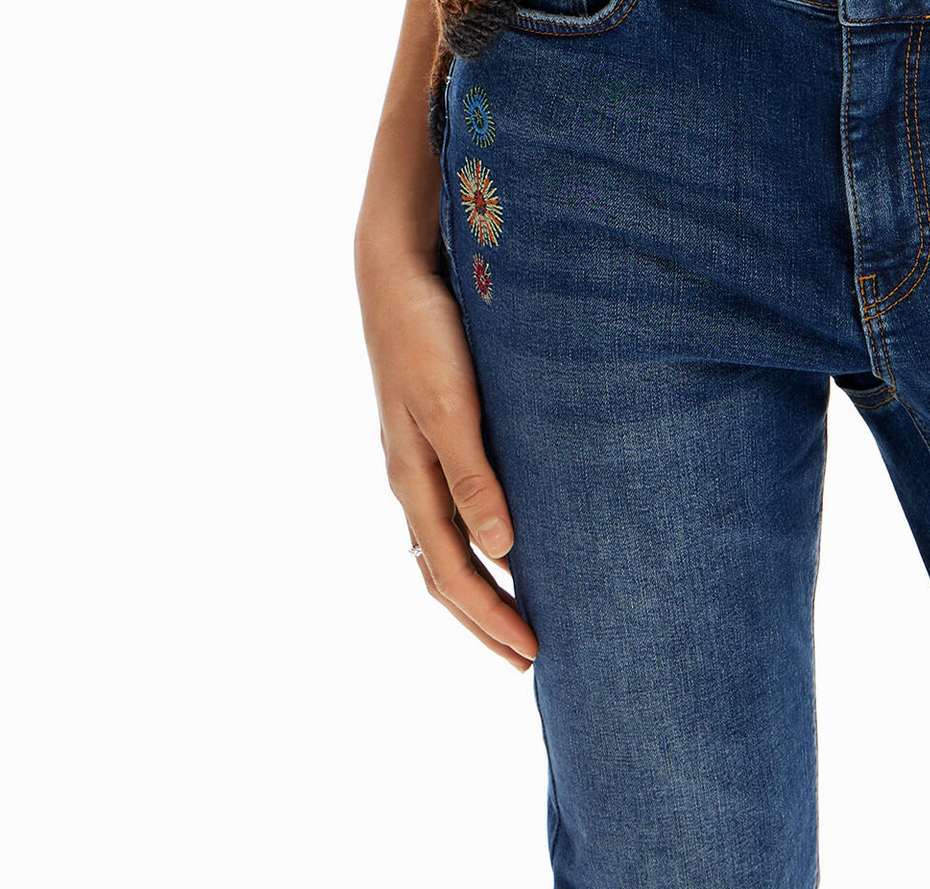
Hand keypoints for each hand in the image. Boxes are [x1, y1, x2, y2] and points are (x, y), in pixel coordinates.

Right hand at [357, 231, 537, 670]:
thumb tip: (500, 549)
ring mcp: (417, 455)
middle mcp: (412, 477)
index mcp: (413, 480)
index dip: (490, 618)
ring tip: (517, 613)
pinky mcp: (432, 427)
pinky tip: (503, 536)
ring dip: (479, 586)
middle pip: (444, 571)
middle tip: (529, 659)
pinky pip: (451, 506)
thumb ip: (472, 474)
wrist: (396, 270)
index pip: (453, 573)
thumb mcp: (451, 405)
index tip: (532, 655)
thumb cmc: (426, 333)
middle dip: (483, 619)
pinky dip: (475, 540)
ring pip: (445, 542)